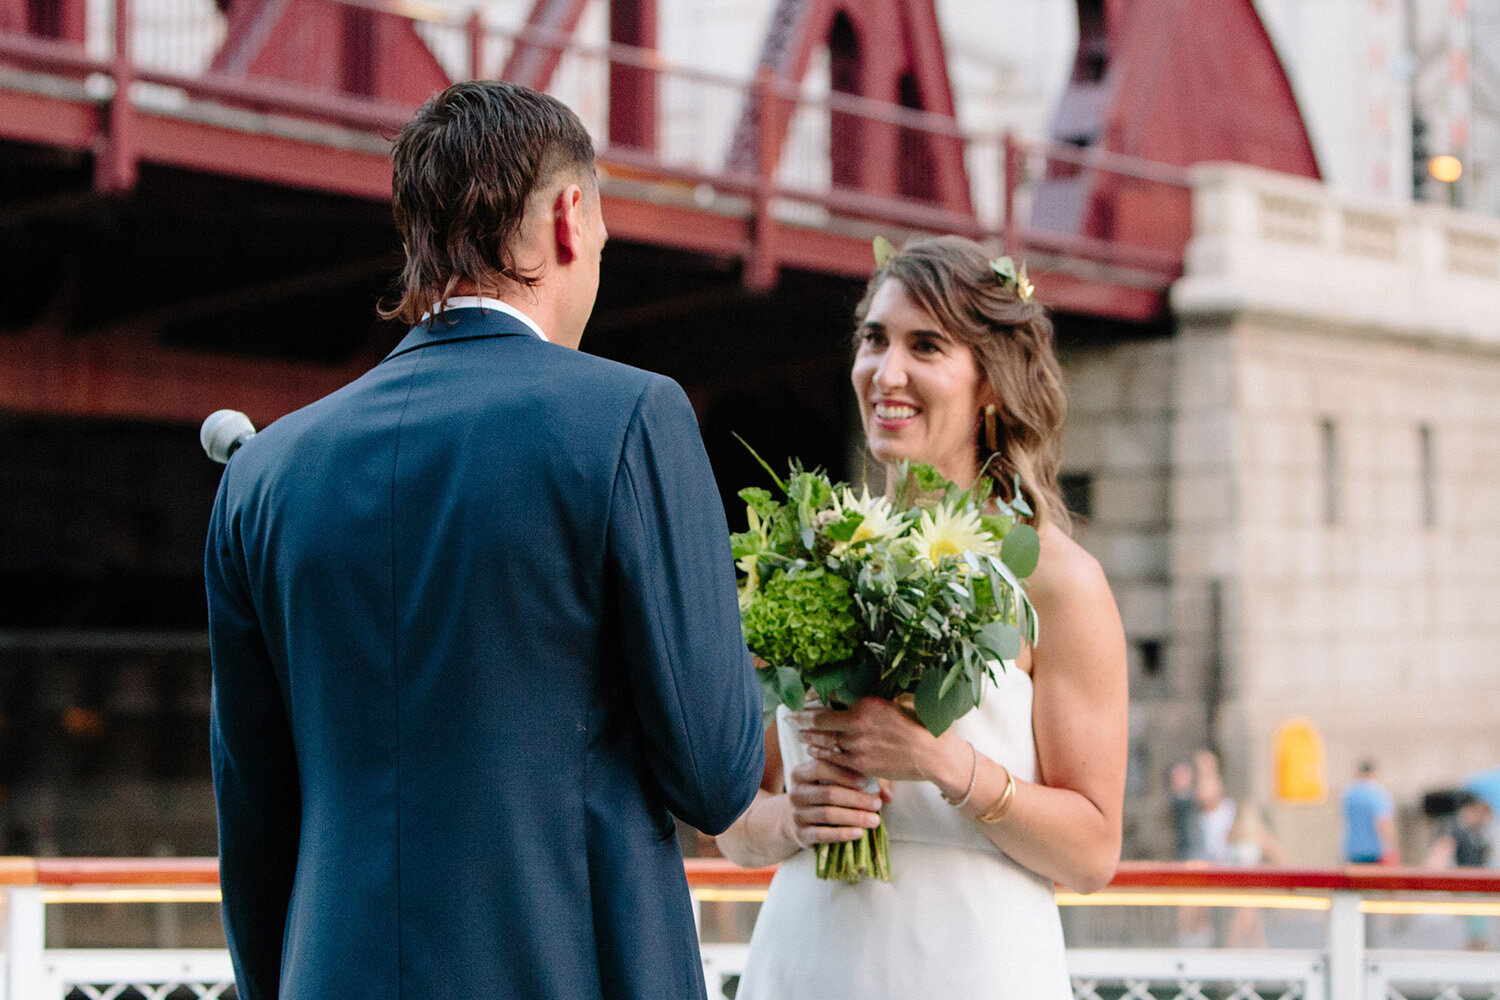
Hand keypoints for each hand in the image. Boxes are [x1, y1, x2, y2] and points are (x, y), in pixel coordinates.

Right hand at [786, 757, 884, 847]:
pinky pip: (823, 834)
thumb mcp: (833, 783)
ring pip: (828, 814)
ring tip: (875, 820)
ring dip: (854, 817)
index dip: (844, 774)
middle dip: (856, 799)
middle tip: (877, 804)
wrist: (793, 819)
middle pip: (828, 794)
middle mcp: (795, 793)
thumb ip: (860, 782)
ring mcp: (796, 814)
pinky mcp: (800, 834)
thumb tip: (887, 794)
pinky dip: (843, 834)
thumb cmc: (821, 795)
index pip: (821, 768)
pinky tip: (859, 833)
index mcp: (801, 773)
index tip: (867, 782)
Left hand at [801, 697, 965, 787]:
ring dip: (809, 737)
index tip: (802, 700)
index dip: (812, 701)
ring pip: (825, 740)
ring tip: (800, 734)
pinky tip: (813, 750)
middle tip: (791, 718)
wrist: (933, 754)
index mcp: (867, 704)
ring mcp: (858, 745)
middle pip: (820, 721)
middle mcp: (859, 723)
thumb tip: (853, 693)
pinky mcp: (861, 764)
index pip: (830, 700)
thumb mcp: (895, 703)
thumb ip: (872, 700)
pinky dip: (821, 753)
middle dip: (802, 720)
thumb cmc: (917, 726)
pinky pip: (834, 759)